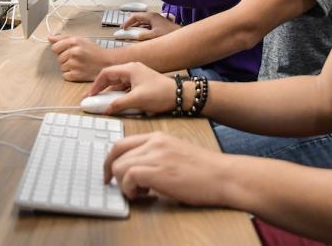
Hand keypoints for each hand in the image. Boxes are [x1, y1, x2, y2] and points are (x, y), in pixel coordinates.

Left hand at [49, 34, 112, 80]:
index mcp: (74, 41)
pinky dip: (71, 74)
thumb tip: (49, 38)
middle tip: (77, 58)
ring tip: (79, 64)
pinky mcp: (77, 75)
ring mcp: (75, 64)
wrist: (106, 62)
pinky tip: (79, 70)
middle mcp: (74, 52)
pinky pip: (65, 76)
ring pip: (62, 67)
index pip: (55, 48)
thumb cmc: (92, 50)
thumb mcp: (80, 39)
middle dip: (66, 59)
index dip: (60, 50)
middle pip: (59, 59)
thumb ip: (63, 38)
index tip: (68, 51)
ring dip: (68, 67)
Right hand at [88, 61, 175, 114]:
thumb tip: (105, 109)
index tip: (90, 95)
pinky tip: (116, 102)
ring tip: (102, 101)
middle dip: (101, 88)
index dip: (96, 85)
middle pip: (111, 77)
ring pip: (118, 82)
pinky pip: (125, 86)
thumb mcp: (137, 100)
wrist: (179, 95)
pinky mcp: (142, 82)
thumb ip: (118, 104)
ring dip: (110, 91)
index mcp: (130, 69)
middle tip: (92, 98)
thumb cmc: (160, 94)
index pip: (106, 73)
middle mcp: (132, 69)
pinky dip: (118, 93)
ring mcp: (138, 75)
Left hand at [104, 132, 234, 205]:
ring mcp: (155, 155)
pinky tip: (143, 195)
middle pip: (116, 153)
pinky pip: (128, 177)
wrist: (222, 176)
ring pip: (119, 166)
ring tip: (140, 192)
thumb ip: (155, 156)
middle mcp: (154, 142)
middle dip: (112, 172)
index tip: (109, 172)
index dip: (111, 159)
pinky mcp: (157, 171)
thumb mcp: (175, 153)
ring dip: (123, 183)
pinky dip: (129, 189)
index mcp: (157, 137)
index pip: (122, 142)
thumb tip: (135, 169)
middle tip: (118, 187)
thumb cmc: (203, 170)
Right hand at [122, 12, 180, 39]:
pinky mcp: (157, 24)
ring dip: (135, 27)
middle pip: (138, 18)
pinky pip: (146, 25)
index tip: (123, 28)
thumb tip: (136, 37)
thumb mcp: (154, 35)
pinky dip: (141, 29)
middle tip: (124, 30)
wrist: (179, 34)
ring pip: (142, 22)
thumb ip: (144, 36)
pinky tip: (139, 34)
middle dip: (130, 24)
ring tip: (130, 32)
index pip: (135, 16)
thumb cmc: (169, 33)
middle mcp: (152, 16)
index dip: (128, 21)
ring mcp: (155, 20)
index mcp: (150, 16)